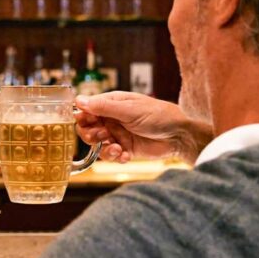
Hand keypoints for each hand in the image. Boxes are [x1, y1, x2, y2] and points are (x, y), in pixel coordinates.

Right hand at [74, 91, 212, 164]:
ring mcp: (118, 135)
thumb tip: (79, 100)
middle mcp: (112, 119)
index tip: (86, 122)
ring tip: (117, 148)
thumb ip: (104, 106)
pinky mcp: (125, 150)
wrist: (180, 135)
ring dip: (104, 148)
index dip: (82, 116)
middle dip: (91, 134)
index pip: (87, 109)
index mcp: (112, 104)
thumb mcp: (129, 109)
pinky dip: (115, 157)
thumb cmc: (158, 115)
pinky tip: (126, 155)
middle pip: (88, 129)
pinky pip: (111, 156)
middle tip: (103, 135)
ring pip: (97, 145)